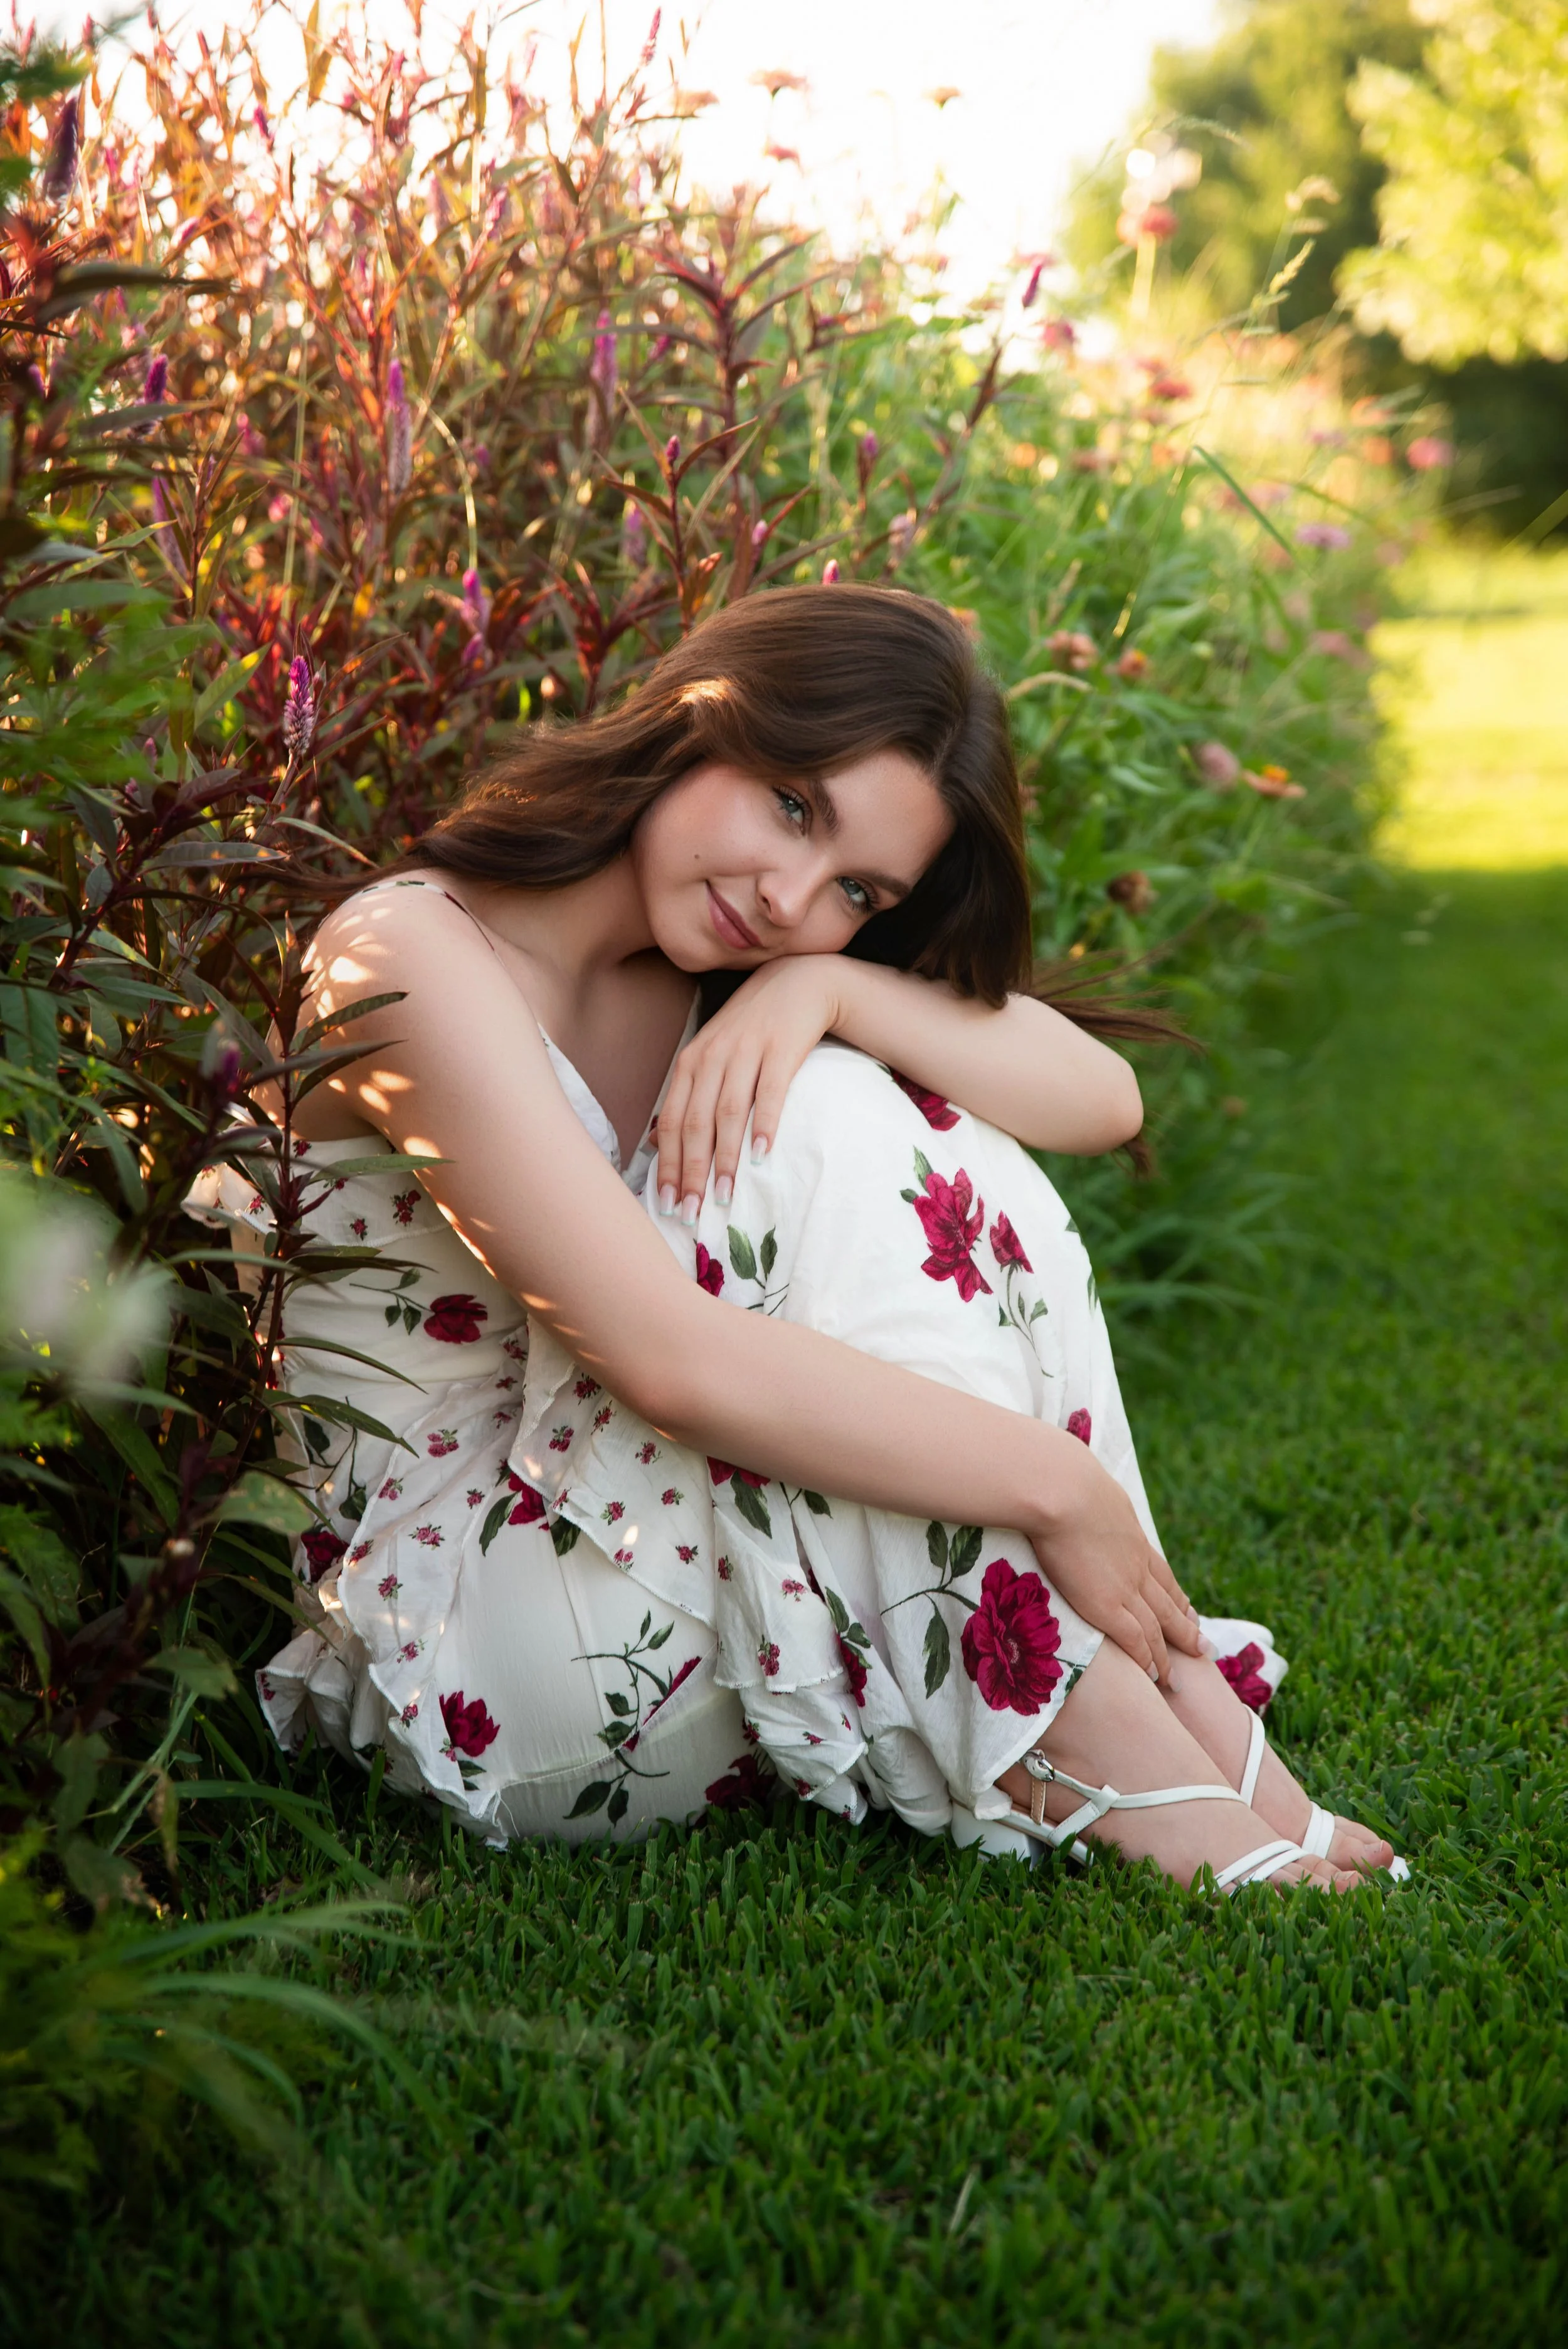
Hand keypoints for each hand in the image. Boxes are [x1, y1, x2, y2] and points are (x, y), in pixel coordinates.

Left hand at [655, 956, 842, 1222]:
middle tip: (691, 1211)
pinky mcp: (781, 1048)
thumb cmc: (753, 1028)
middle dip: (690, 1171)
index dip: (667, 1164)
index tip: (667, 1203)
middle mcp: (712, 1056)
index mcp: (691, 1062)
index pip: (671, 1121)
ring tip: (725, 1195)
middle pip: (695, 1122)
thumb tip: (654, 1139)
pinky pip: (770, 1092)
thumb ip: (686, 1095)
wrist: (798, 983)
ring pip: (728, 1112)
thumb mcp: (711, 1056)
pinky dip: (764, 1123)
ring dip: (725, 1158)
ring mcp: (746, 1051)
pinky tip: (762, 1154)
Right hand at [1029, 1442, 1202, 1682]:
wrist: (1062, 1489)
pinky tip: (1153, 1675)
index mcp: (1133, 1538)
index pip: (1162, 1574)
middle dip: (1186, 1629)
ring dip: (1169, 1653)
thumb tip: (1081, 1490)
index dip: (1176, 1596)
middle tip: (1202, 1649)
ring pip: (1157, 1627)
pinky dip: (1147, 1658)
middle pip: (1169, 1604)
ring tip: (1175, 1676)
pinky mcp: (1106, 1604)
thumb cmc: (1064, 1480)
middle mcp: (1137, 1566)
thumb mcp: (1090, 1488)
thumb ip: (1092, 1500)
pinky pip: (1134, 1639)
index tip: (1189, 1611)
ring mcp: (1125, 1586)